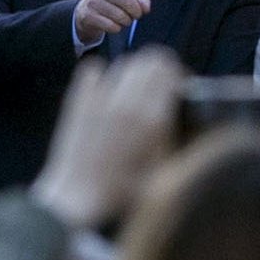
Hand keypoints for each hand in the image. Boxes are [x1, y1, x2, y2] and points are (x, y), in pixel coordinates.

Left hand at [32, 49, 184, 228]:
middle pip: (151, 58)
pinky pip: (94, 68)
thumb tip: (183, 107)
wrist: (75, 201)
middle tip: (159, 89)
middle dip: (159, 69)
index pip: (171, 69)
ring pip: (125, 62)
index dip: (178, 76)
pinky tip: (106, 92)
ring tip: (134, 93)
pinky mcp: (78, 99)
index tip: (179, 90)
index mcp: (153, 118)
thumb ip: (176, 133)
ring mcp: (100, 97)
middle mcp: (128, 100)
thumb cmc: (124, 193)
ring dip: (134, 72)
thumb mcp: (163, 168)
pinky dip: (103, 74)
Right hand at [74, 0, 150, 44]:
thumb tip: (145, 9)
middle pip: (130, 4)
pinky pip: (112, 27)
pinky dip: (117, 28)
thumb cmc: (112, 3)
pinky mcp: (88, 17)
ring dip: (126, 22)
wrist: (86, 14)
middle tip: (133, 14)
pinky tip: (112, 24)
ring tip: (121, 19)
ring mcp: (92, 3)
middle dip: (136, 13)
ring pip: (122, 17)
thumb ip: (141, 0)